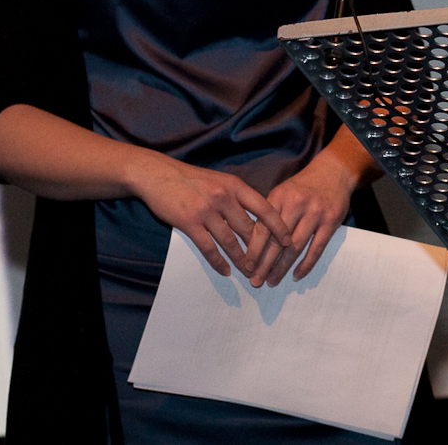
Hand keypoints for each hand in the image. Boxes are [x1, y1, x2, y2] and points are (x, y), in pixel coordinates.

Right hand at [131, 153, 292, 279]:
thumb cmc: (191, 178)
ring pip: (231, 241)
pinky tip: (226, 271)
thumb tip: (257, 215)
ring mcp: (207, 210)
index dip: (278, 227)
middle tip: (269, 266)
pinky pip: (208, 247)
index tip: (288, 241)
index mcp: (235, 186)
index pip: (264, 208)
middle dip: (261, 250)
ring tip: (250, 273)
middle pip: (249, 229)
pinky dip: (218, 262)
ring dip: (242, 260)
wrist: (158, 174)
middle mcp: (224, 198)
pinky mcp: (189, 223)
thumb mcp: (220, 180)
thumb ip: (237, 196)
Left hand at [256, 127, 381, 286]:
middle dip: (265, 264)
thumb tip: (252, 244)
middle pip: (277, 241)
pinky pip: (317, 248)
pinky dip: (306, 264)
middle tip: (256, 282)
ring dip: (282, 268)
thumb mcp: (282, 192)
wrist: (333, 172)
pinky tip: (296, 275)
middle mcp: (296, 204)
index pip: (262, 229)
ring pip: (295, 247)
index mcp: (279, 197)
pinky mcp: (331, 221)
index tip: (246, 268)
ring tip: (272, 281)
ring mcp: (315, 213)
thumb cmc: (303, 187)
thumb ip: (269, 214)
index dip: (253, 250)